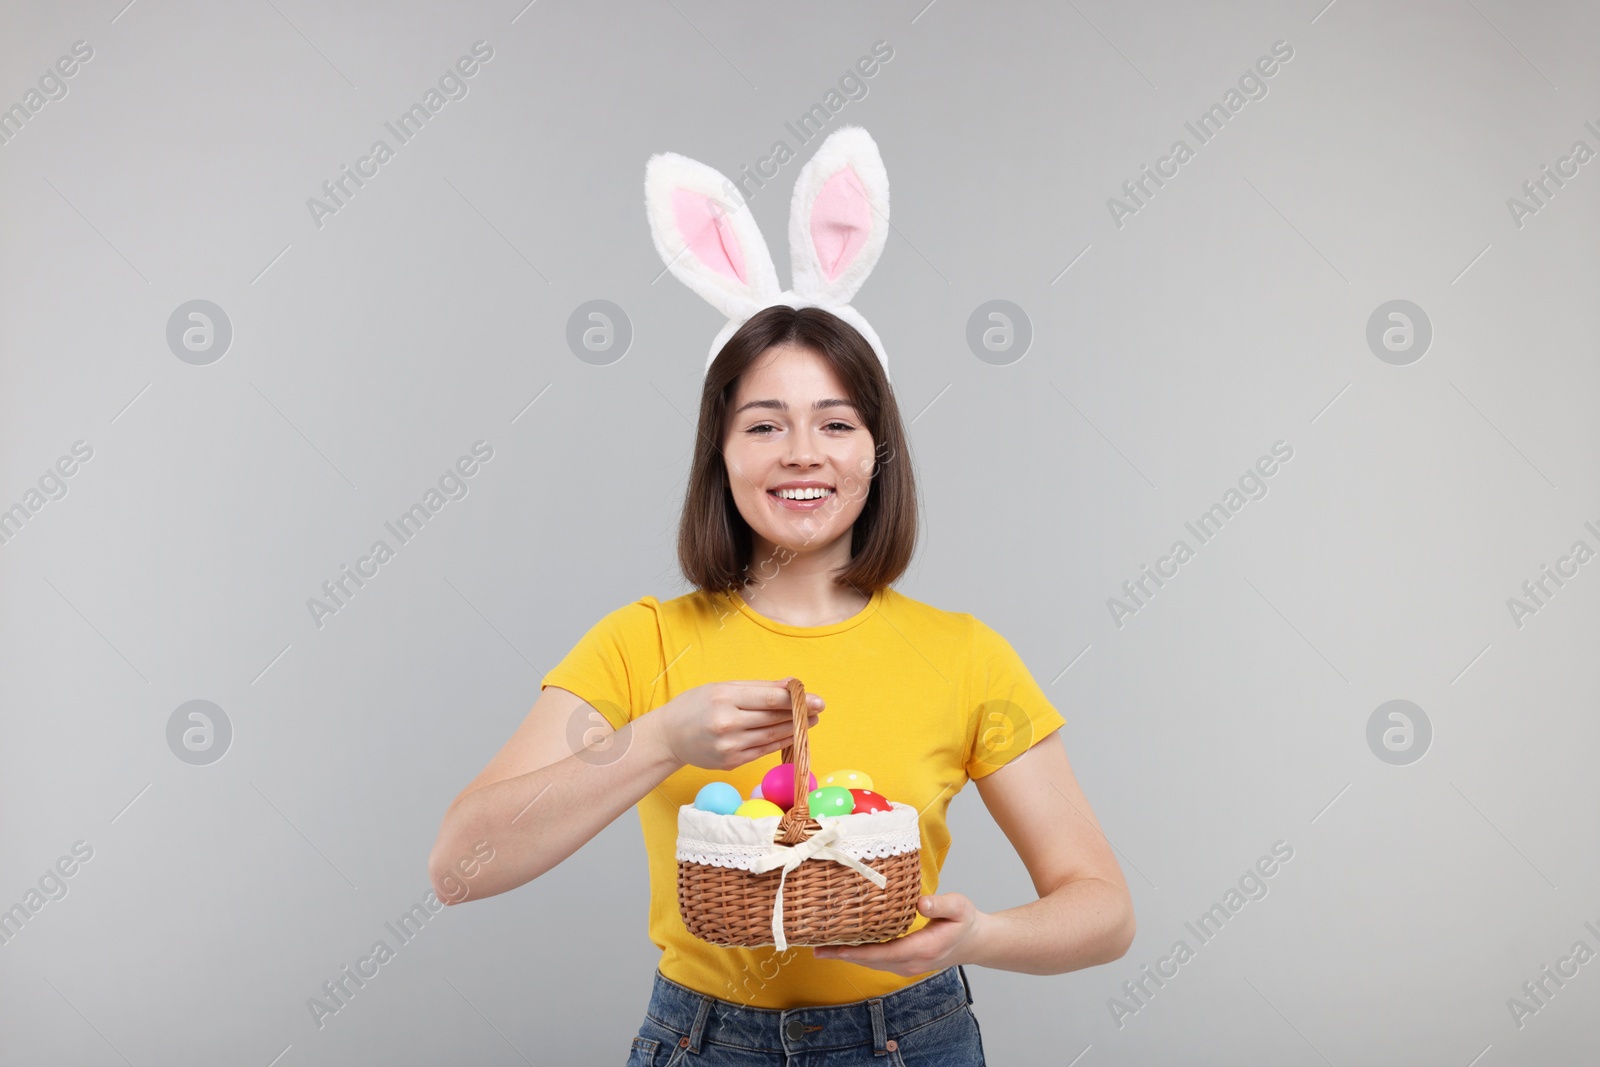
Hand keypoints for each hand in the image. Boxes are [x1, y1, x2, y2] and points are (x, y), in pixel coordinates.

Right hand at [657, 677, 822, 771]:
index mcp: (724, 699)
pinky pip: (763, 750)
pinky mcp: (731, 762)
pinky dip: (780, 742)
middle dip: (800, 714)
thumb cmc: (695, 706)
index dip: (796, 700)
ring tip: (811, 721)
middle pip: (773, 719)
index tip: (818, 699)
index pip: (769, 700)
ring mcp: (729, 747)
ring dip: (795, 729)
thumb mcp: (721, 688)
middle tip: (820, 709)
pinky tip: (793, 735)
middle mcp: (727, 724)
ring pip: (771, 736)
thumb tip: (790, 685)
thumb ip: (757, 688)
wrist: (668, 736)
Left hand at [812, 892, 985, 974]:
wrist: (974, 942)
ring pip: (872, 963)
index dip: (858, 952)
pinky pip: (877, 961)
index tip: (836, 949)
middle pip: (871, 961)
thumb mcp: (959, 907)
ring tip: (822, 947)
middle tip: (816, 947)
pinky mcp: (903, 963)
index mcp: (923, 949)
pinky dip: (859, 955)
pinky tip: (844, 946)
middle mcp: (911, 962)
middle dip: (844, 956)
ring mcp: (906, 966)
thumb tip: (920, 903)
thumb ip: (940, 905)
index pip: (885, 953)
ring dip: (848, 956)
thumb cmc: (964, 922)